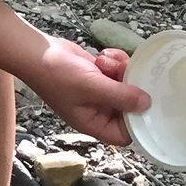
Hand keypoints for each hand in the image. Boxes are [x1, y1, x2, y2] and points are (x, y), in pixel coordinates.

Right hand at [29, 38, 145, 145]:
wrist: (37, 52)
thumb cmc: (57, 75)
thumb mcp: (91, 87)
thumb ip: (121, 96)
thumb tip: (147, 104)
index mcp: (93, 122)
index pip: (123, 134)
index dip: (137, 123)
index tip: (148, 105)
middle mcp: (98, 110)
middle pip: (130, 107)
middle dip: (131, 89)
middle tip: (128, 74)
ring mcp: (100, 91)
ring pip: (127, 85)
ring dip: (122, 70)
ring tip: (106, 62)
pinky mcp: (100, 75)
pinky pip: (119, 71)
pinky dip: (115, 61)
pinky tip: (102, 56)